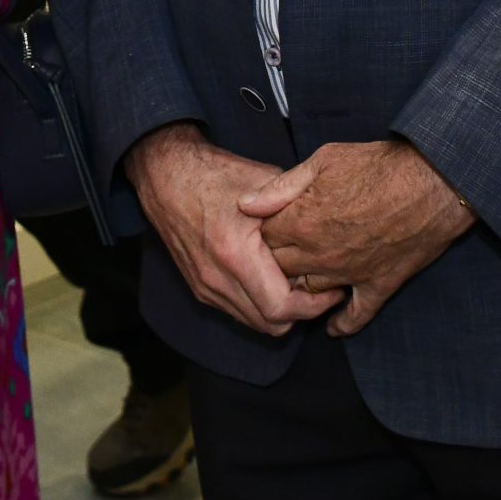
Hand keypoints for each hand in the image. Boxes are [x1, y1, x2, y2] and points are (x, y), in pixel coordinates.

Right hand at [128, 124, 343, 336]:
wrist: (166, 175)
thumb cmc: (216, 174)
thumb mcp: (263, 181)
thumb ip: (295, 209)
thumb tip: (327, 233)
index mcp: (235, 254)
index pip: (282, 307)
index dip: (314, 305)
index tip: (333, 287)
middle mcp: (217, 279)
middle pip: (272, 325)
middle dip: (302, 313)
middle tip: (322, 288)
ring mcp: (205, 287)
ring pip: (255, 323)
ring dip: (281, 311)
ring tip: (300, 282)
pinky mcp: (200, 288)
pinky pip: (239, 312)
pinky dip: (260, 305)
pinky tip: (273, 279)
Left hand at [241, 140, 474, 338]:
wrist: (433, 182)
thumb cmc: (378, 164)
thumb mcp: (325, 160)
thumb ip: (282, 186)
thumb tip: (245, 204)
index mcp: (302, 222)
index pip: (263, 238)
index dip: (265, 229)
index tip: (271, 222)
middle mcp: (319, 255)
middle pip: (281, 269)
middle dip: (278, 258)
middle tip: (283, 247)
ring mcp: (349, 275)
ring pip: (310, 293)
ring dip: (304, 286)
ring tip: (303, 275)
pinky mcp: (378, 285)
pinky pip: (355, 316)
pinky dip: (341, 325)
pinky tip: (332, 327)